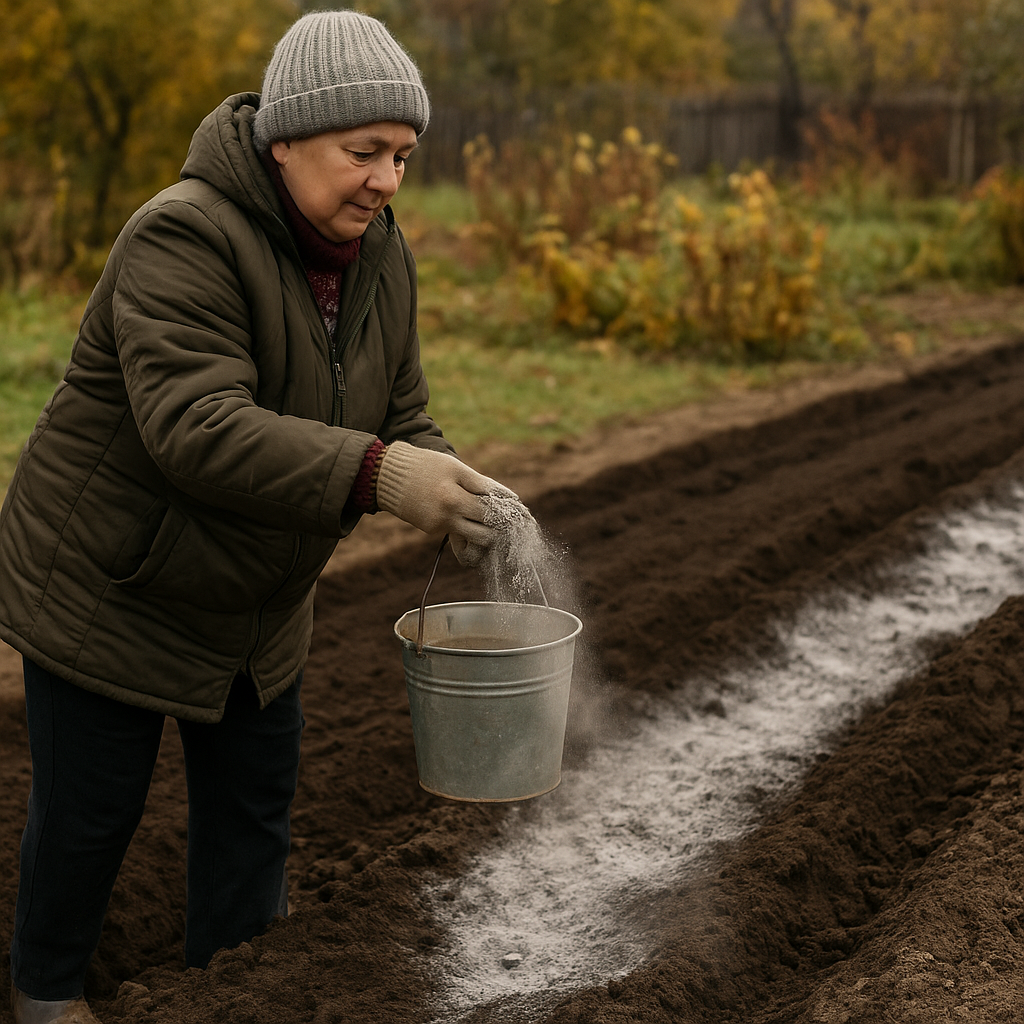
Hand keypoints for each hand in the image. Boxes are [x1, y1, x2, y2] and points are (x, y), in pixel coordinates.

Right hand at [375, 442, 516, 558]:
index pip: (492, 509)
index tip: (523, 512)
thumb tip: (508, 497)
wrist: (386, 477)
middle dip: (501, 526)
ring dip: (487, 533)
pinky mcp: (432, 531)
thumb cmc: (425, 465)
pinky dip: (468, 529)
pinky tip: (471, 519)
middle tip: (511, 521)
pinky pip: (458, 534)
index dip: (510, 511)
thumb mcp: (455, 468)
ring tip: (493, 521)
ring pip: (475, 538)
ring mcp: (439, 526)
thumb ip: (481, 484)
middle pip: (487, 530)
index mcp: (455, 496)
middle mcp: (448, 515)